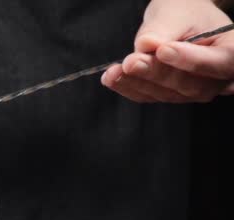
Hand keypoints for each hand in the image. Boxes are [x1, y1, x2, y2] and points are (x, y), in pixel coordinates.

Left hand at [101, 0, 233, 102]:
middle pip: (191, 84)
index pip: (219, 62)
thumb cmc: (184, 11)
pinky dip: (128, 88)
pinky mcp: (170, 95)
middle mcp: (218, 77)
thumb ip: (164, 28)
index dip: (191, 61)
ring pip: (168, 94)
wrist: (178, 19)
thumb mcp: (175, 10)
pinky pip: (149, 96)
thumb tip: (147, 45)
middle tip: (132, 62)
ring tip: (115, 70)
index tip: (163, 50)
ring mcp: (194, 90)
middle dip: (157, 73)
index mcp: (233, 50)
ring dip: (138, 83)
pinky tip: (111, 78)